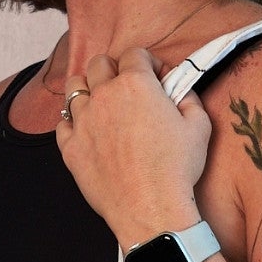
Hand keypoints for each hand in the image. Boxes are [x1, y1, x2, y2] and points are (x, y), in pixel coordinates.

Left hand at [56, 46, 209, 248]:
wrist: (150, 208)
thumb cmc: (177, 169)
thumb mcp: (199, 127)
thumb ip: (189, 98)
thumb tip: (180, 89)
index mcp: (136, 84)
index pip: (134, 53)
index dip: (148, 62)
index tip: (156, 78)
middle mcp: (104, 96)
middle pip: (99, 64)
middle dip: (114, 69)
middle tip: (127, 88)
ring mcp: (83, 121)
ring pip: (75, 87)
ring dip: (88, 89)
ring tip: (101, 103)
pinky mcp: (70, 147)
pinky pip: (62, 123)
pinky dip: (73, 122)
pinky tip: (87, 131)